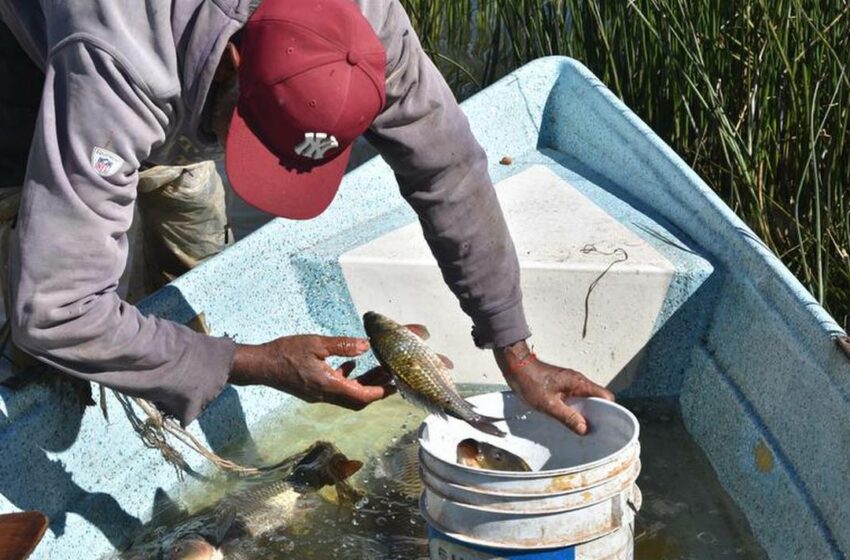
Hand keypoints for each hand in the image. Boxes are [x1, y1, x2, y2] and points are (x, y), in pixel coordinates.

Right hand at [229, 335, 394, 409]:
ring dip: (363, 384)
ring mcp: (318, 394)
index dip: (380, 392)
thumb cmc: (285, 352)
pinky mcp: (312, 389)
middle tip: (391, 378)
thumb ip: (342, 346)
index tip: (394, 385)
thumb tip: (365, 346)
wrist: (260, 365)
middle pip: (357, 399)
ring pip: (347, 394)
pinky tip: (352, 366)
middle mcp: (325, 395)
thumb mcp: (316, 343)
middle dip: (376, 390)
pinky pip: (336, 389)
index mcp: (328, 385)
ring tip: (378, 370)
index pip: (361, 395)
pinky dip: (348, 380)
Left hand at [494, 340, 613, 434]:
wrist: (516, 367)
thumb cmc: (531, 382)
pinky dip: (574, 408)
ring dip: (584, 413)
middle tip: (592, 432)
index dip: (609, 411)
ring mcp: (570, 383)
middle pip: (597, 399)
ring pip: (585, 400)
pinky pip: (575, 398)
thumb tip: (585, 429)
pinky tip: (569, 419)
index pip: (605, 396)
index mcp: (579, 383)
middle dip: (597, 415)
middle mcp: (578, 381)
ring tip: (580, 428)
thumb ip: (568, 417)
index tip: (605, 426)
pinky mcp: (562, 385)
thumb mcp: (549, 405)